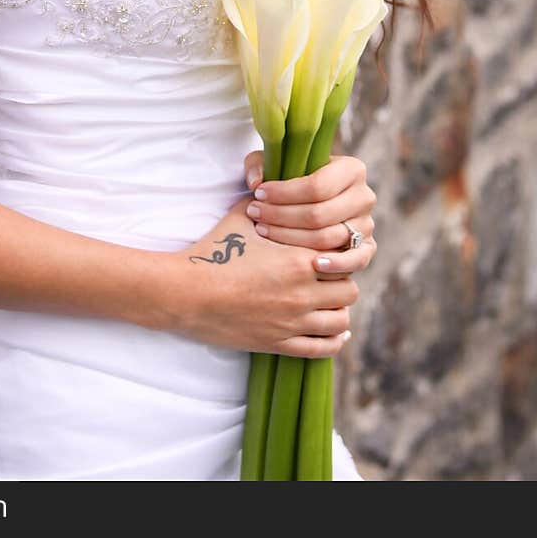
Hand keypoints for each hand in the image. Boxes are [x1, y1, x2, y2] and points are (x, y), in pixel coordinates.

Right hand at [171, 196, 357, 358]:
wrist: (188, 292)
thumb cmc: (214, 251)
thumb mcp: (242, 218)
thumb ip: (267, 204)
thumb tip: (273, 189)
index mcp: (298, 259)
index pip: (343, 258)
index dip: (341, 254)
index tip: (331, 251)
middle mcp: (302, 292)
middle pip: (348, 290)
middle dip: (342, 282)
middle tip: (331, 277)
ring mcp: (292, 322)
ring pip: (341, 321)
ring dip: (339, 310)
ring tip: (330, 303)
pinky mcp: (280, 344)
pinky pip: (322, 348)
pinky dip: (333, 340)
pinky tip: (334, 333)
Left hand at [243, 148, 376, 276]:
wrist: (313, 201)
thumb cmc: (293, 179)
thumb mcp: (276, 163)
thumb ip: (259, 164)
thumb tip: (255, 182)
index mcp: (352, 169)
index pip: (316, 186)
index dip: (284, 193)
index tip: (258, 194)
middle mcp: (364, 196)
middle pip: (320, 214)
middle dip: (281, 216)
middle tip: (255, 214)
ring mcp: (367, 224)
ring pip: (328, 238)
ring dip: (291, 238)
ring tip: (264, 231)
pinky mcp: (366, 249)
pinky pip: (355, 261)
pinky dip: (335, 264)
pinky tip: (312, 265)